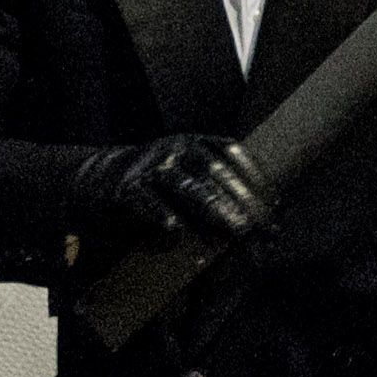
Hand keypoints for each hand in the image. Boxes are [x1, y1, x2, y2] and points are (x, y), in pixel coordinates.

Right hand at [68, 134, 273, 246]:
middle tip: (263, 228)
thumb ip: (220, 188)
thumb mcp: (190, 174)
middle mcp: (175, 150)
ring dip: (216, 211)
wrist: (100, 181)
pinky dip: (162, 217)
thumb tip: (265, 214)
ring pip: (188, 188)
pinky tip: (177, 233)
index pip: (233, 153)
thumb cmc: (157, 186)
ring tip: (237, 232)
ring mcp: (151, 167)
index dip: (256, 176)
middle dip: (243, 202)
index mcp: (195, 143)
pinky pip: (148, 203)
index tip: (276, 202)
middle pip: (216, 174)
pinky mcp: (126, 189)